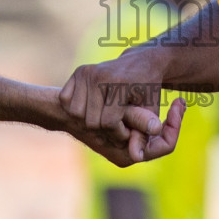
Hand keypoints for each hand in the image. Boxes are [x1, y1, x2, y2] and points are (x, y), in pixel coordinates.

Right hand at [60, 55, 183, 164]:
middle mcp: (100, 76)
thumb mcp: (151, 112)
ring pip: (77, 113)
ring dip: (89, 117)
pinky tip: (93, 102)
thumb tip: (137, 157)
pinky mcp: (80, 71)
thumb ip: (143, 135)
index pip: (108, 123)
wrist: (142, 61)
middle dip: (103, 127)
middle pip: (91, 120)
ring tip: (105, 112)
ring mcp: (88, 72)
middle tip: (116, 121)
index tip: (126, 129)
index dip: (117, 132)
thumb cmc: (149, 90)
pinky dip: (78, 106)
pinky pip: (67, 100)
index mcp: (119, 85)